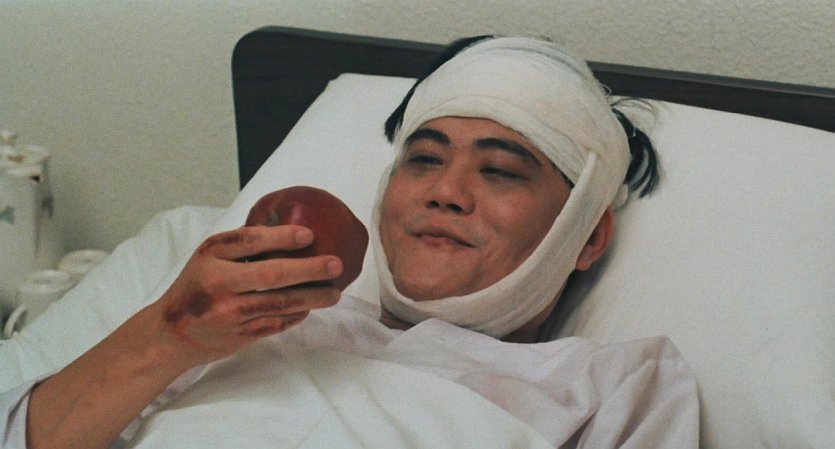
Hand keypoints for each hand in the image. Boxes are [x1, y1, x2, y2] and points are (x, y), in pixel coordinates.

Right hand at [154, 225, 342, 365]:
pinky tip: (311, 307)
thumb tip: (288, 227)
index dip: (281, 237)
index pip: (249, 242)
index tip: (309, 235)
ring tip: (334, 292)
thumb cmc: (197, 287)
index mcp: (210, 257)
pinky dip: (297, 315)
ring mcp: (229, 314)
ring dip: (312, 298)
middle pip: (271, 275)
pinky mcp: (240, 336)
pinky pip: (277, 324)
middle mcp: (218, 285)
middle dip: (309, 270)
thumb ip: (239, 245)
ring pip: (280, 304)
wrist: (170, 334)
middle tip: (335, 265)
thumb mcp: (207, 258)